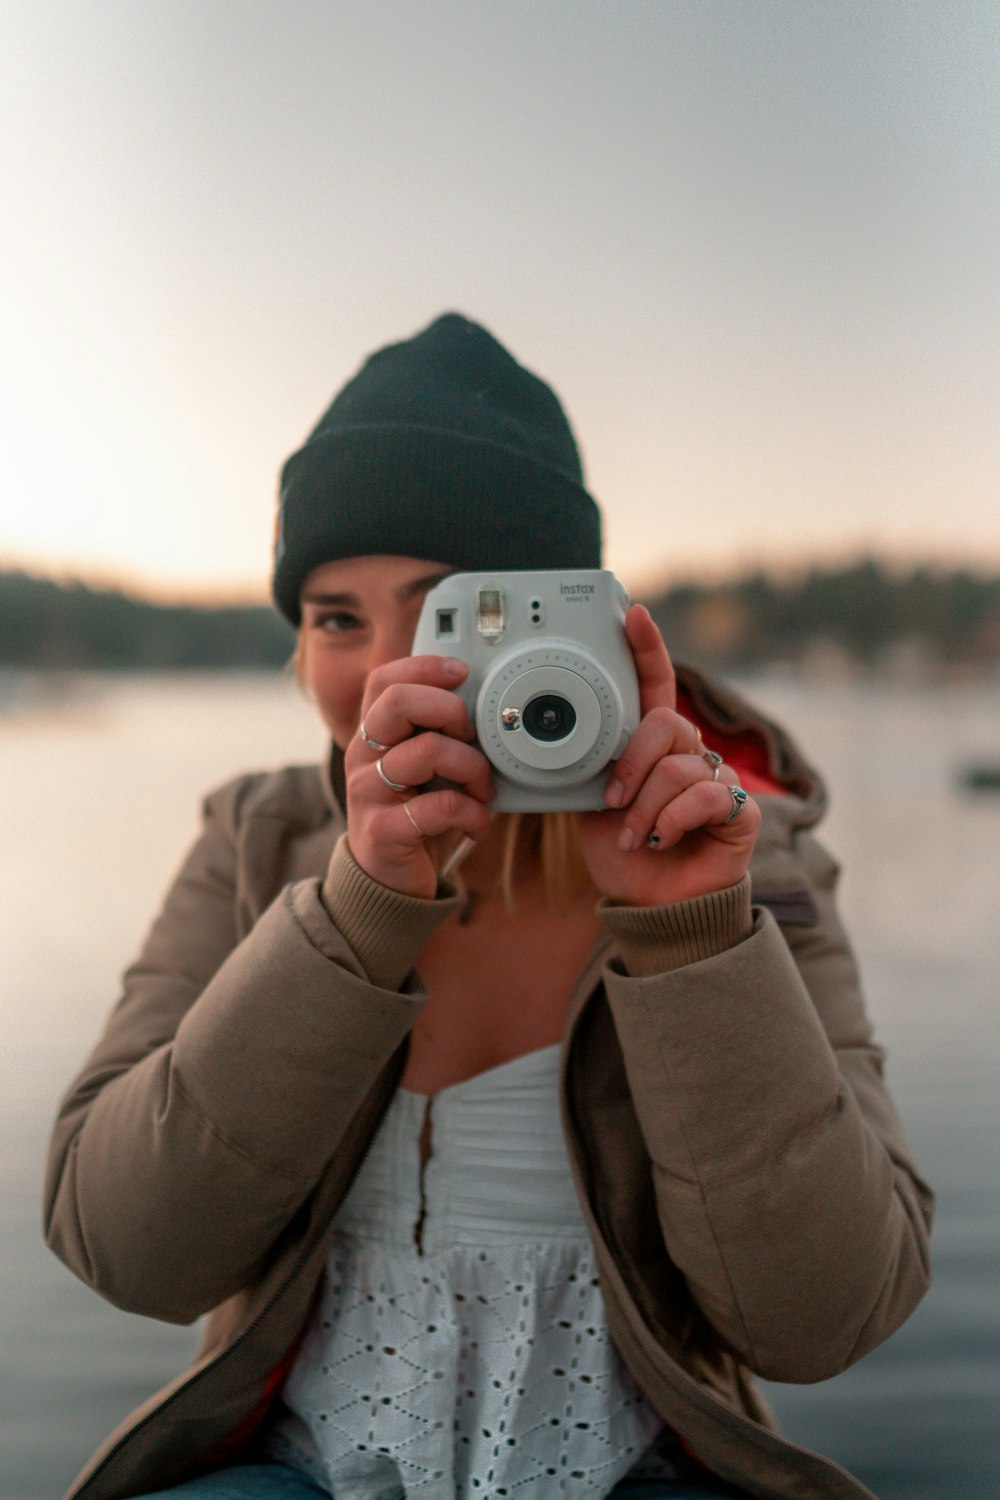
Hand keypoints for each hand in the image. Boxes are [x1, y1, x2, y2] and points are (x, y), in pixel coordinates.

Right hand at [344, 656, 493, 897]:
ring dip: (473, 768)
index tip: (462, 674)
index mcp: (373, 733)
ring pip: (428, 752)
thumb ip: (441, 734)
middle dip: (450, 710)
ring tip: (483, 789)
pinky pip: (441, 806)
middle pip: (398, 702)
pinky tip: (478, 824)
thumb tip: (488, 705)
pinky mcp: (382, 830)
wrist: (390, 881)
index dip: (425, 667)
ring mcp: (367, 792)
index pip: (384, 679)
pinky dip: (473, 814)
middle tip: (472, 736)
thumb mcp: (427, 768)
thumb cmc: (417, 816)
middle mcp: (362, 756)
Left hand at [575, 605, 759, 905]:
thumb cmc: (622, 854)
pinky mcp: (741, 811)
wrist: (650, 906)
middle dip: (631, 765)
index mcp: (654, 745)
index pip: (655, 686)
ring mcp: (718, 780)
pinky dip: (673, 821)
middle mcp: (690, 754)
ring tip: (635, 837)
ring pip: (679, 767)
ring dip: (646, 809)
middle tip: (613, 803)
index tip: (633, 614)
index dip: (646, 649)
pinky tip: (662, 840)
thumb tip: (565, 736)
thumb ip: (595, 765)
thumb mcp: (593, 803)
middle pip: (666, 724)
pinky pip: (706, 795)